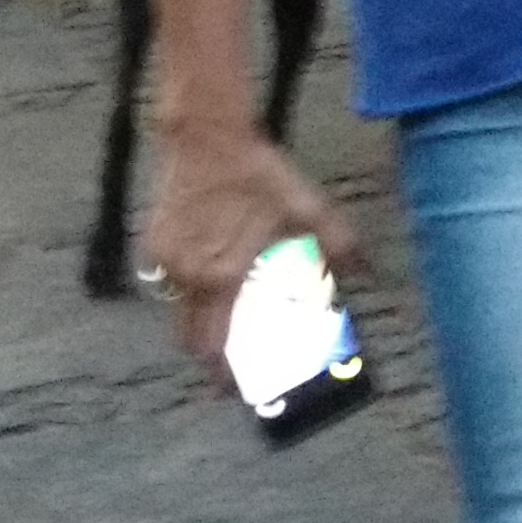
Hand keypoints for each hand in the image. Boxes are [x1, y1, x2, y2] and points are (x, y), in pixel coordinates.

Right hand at [143, 120, 350, 375]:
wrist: (207, 136)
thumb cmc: (258, 174)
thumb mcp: (307, 208)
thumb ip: (338, 245)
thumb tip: (368, 273)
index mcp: (220, 279)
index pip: (212, 344)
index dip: (221, 371)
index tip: (231, 386)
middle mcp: (186, 277)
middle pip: (187, 336)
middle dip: (207, 351)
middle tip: (229, 356)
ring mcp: (165, 259)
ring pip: (177, 306)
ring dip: (198, 315)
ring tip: (224, 309)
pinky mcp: (153, 240)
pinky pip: (168, 277)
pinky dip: (187, 283)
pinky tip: (210, 268)